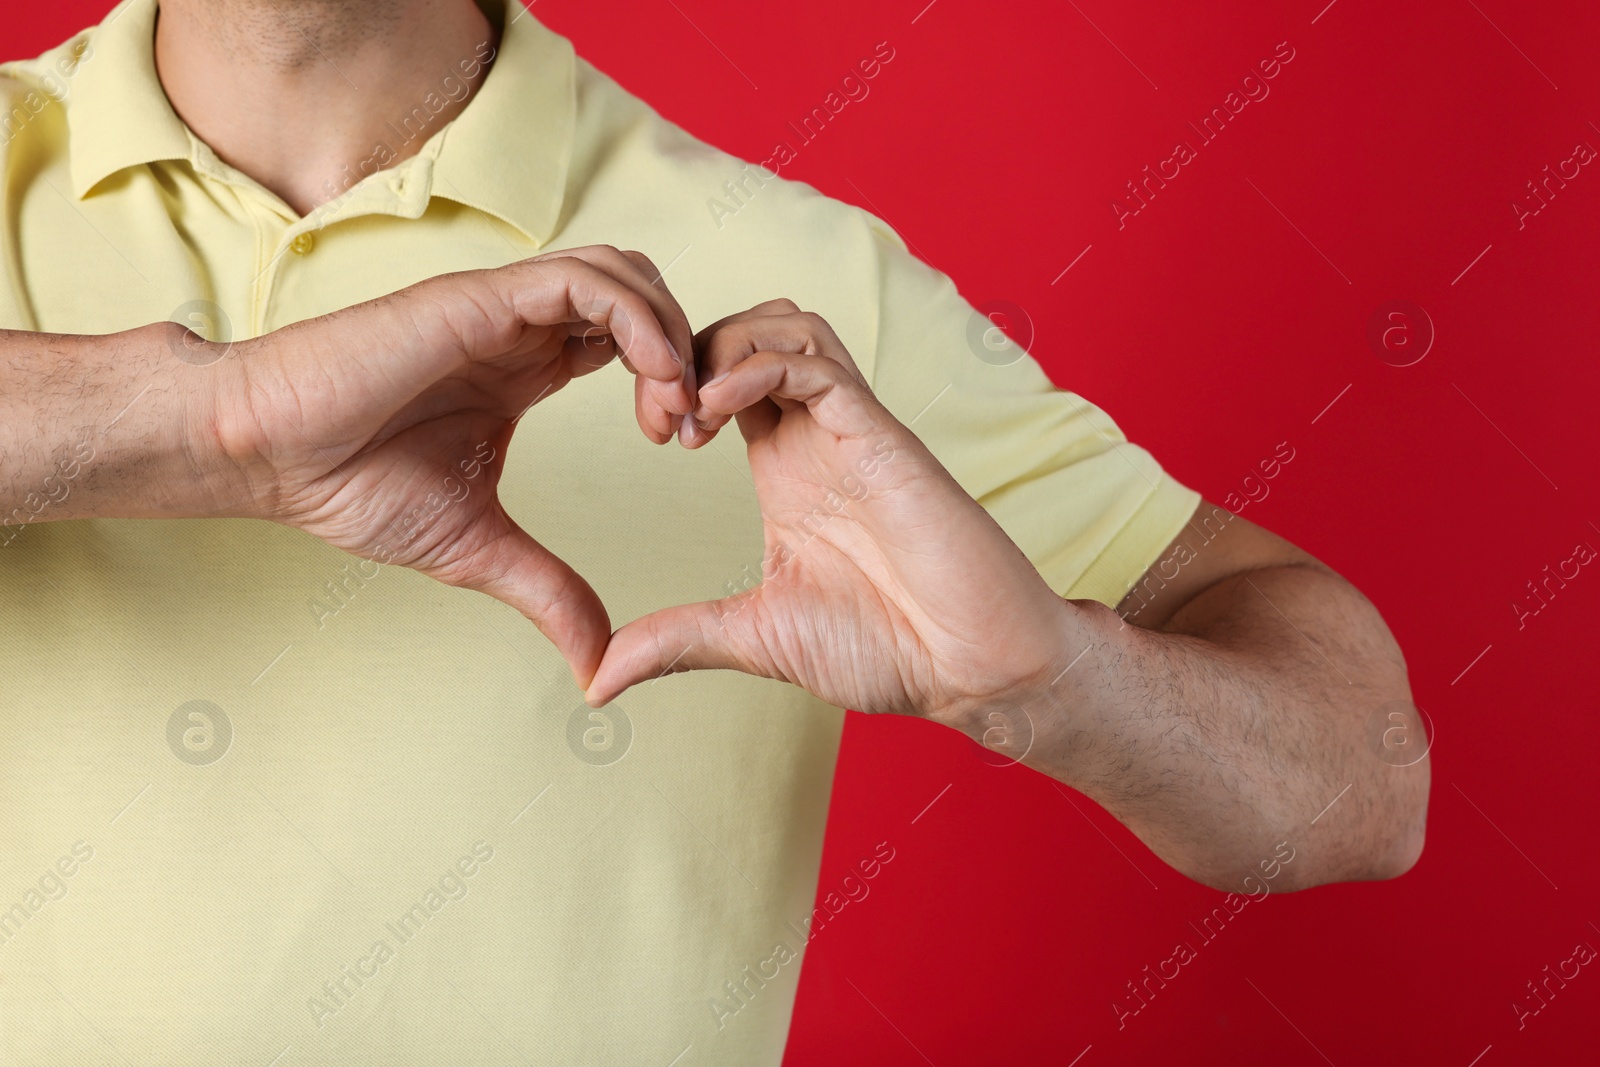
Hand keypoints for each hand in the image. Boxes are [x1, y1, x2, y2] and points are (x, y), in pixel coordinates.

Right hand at [209, 246, 696, 685]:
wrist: (271, 455)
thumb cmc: (352, 485)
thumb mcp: (479, 549)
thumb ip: (549, 593)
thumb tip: (598, 664)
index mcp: (526, 367)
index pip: (630, 341)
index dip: (673, 382)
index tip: (681, 443)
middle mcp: (522, 328)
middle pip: (642, 297)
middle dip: (686, 353)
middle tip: (691, 427)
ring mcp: (504, 307)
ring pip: (625, 275)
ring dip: (670, 335)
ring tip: (674, 408)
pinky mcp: (481, 298)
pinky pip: (586, 281)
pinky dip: (637, 321)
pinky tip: (651, 381)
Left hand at [586, 299, 1076, 722]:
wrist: (969, 668)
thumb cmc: (885, 648)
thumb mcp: (752, 637)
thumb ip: (676, 642)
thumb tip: (596, 679)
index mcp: (784, 468)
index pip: (722, 376)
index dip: (672, 384)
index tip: (651, 437)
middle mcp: (815, 435)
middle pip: (749, 329)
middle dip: (688, 350)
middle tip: (659, 416)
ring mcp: (850, 428)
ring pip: (786, 324)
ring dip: (724, 345)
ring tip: (690, 409)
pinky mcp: (880, 434)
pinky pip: (817, 361)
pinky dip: (758, 364)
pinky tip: (717, 409)